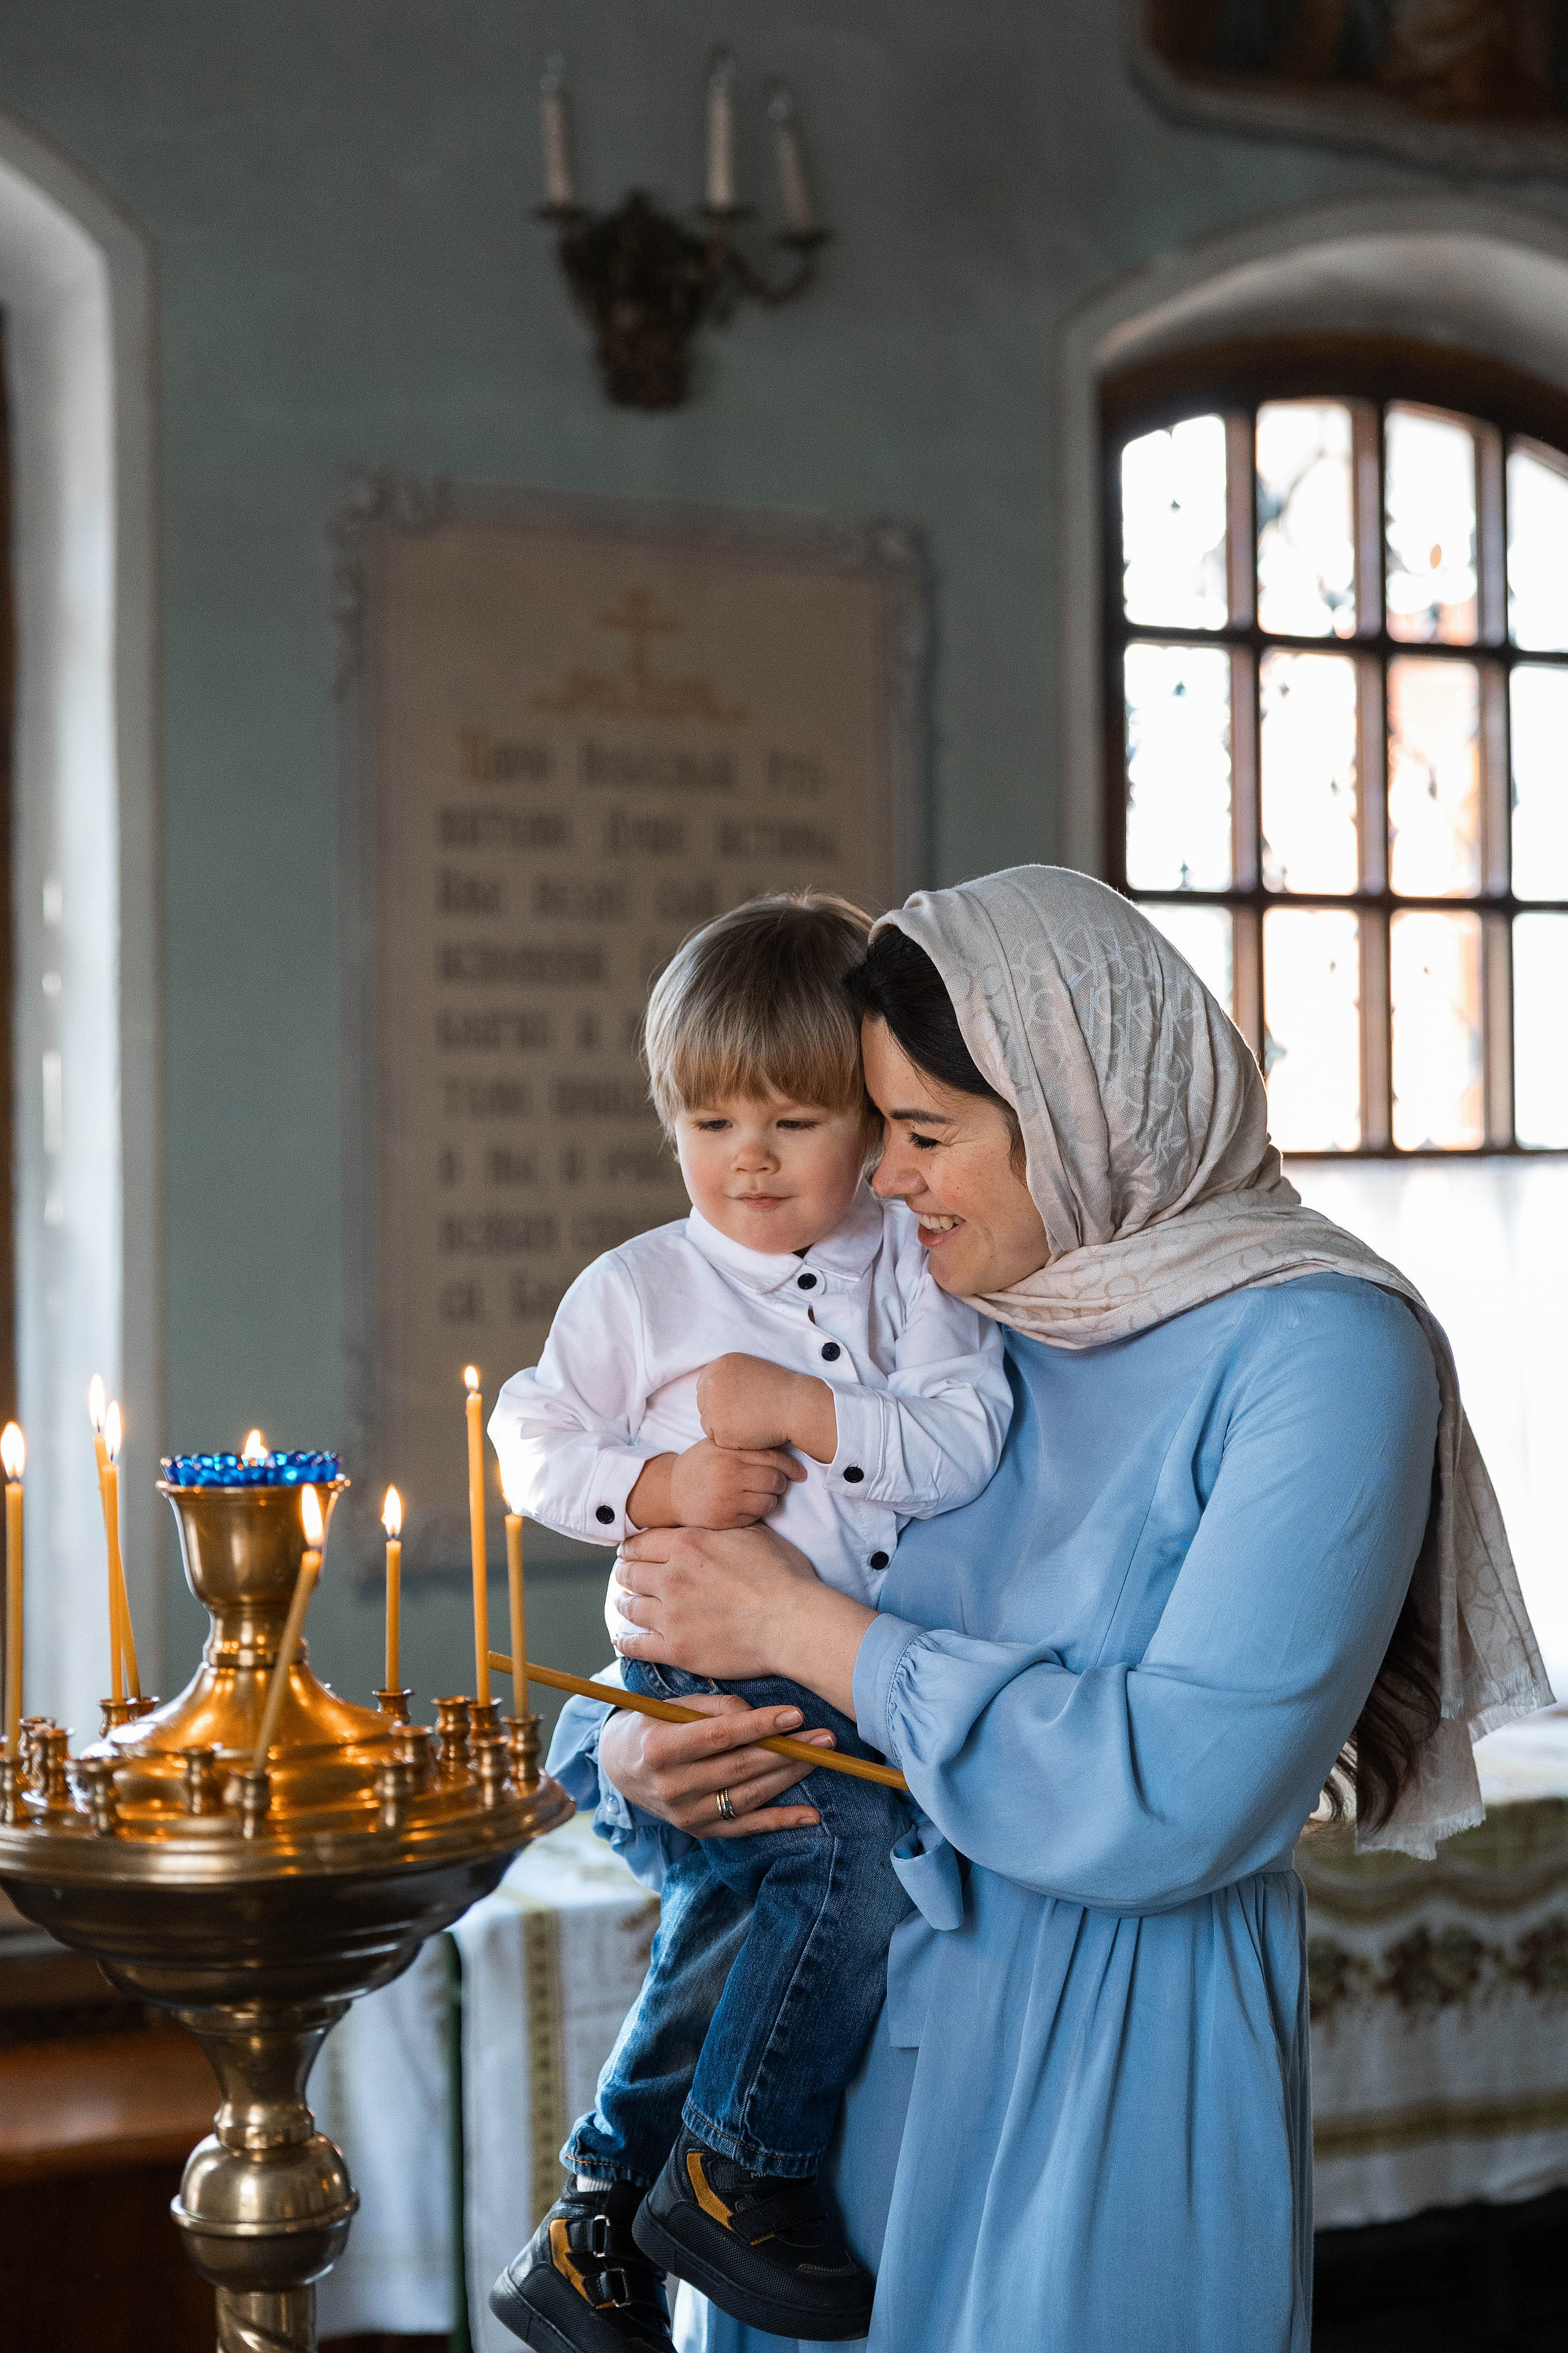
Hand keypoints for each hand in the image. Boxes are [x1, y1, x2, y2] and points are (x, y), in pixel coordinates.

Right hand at [598, 1691, 834, 1839]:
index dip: (759, 1726)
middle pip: (739, 1768)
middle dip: (786, 1751)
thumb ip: (714, 1706)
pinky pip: (746, 1828)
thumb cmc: (653, 1726)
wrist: (620, 1767)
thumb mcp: (673, 1706)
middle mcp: (672, 1788)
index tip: (795, 1714)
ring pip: (748, 1796)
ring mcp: (687, 1815)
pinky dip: (781, 1822)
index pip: (718, 1737)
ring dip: (789, 1778)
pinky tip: (811, 1815)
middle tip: (823, 1737)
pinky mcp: (700, 1831)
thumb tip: (758, 1715)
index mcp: (660, 1749)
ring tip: (820, 1758)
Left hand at [613, 1522, 874, 1713]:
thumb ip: (723, 1526)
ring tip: (624, 1605)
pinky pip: (636, 1645)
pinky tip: (623, 1639)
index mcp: (688, 1544)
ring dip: (624, 1604)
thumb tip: (717, 1516)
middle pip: (630, 1572)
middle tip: (625, 1577)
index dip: (633, 1549)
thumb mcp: (754, 1533)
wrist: (792, 1622)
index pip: (641, 1543)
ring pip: (629, 1606)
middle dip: (625, 1574)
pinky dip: (625, 1641)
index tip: (632, 1553)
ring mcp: (671, 1614)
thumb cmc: (783, 1577)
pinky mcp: (675, 1648)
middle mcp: (672, 1576)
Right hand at [627, 1439, 803, 1531]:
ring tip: (761, 1495)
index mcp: (728, 1453)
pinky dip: (756, 1513)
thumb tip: (782, 1440)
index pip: (772, 1458)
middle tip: (777, 1484)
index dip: (791, 1466)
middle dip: (781, 1483)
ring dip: (771, 1500)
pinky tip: (747, 1506)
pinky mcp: (723, 1520)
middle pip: (774, 1480)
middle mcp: (728, 1475)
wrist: (670, 1491)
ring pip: (768, 1502)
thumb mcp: (717, 1445)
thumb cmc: (700, 1465)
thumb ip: (744, 1443)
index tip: (800, 1473)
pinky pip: (755, 1518)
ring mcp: (726, 1500)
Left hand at [697, 1353, 837, 1461]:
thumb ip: (728, 1377)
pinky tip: (752, 1433)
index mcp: (719, 1365)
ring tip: (751, 1423)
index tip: (738, 1405)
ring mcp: (713, 1404)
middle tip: (745, 1416)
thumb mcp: (750, 1369)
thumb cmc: (780, 1389)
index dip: (721, 1400)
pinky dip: (733, 1442)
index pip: (706, 1388)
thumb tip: (713, 1389)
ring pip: (709, 1425)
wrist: (796, 1405)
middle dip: (720, 1414)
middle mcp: (712, 1382)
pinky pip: (719, 1441)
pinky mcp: (719, 1427)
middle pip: (704, 1406)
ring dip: (726, 1429)